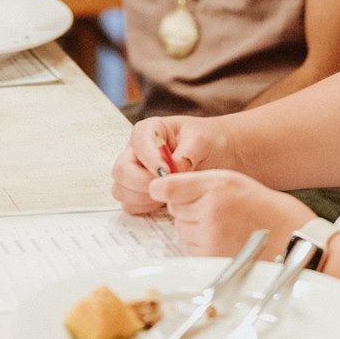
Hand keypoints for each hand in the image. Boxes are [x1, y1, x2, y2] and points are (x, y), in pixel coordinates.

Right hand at [110, 115, 236, 215]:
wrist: (218, 154)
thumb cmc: (209, 141)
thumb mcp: (201, 141)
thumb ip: (186, 154)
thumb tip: (173, 170)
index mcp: (148, 131)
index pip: (138, 145)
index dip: (151, 161)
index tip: (168, 172)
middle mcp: (137, 152)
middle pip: (121, 171)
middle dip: (141, 183)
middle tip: (166, 188)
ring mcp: (136, 173)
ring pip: (121, 190)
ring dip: (142, 198)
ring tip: (167, 195)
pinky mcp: (140, 192)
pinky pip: (131, 205)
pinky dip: (144, 208)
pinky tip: (164, 203)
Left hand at [147, 170, 306, 258]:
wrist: (287, 235)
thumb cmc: (259, 205)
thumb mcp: (229, 179)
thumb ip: (193, 181)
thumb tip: (157, 189)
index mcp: (214, 188)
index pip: (167, 187)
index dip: (163, 188)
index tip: (163, 189)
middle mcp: (209, 213)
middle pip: (174, 209)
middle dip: (188, 208)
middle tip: (215, 208)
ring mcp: (209, 239)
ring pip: (181, 229)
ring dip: (194, 227)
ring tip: (222, 224)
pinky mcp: (210, 259)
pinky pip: (190, 247)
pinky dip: (201, 244)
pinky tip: (222, 238)